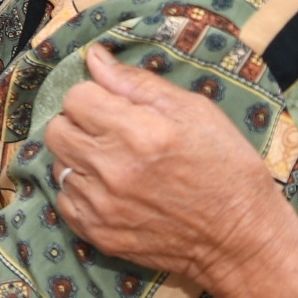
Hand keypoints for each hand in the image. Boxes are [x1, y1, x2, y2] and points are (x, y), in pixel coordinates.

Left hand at [48, 45, 293, 284]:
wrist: (240, 240)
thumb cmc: (227, 168)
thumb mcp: (195, 112)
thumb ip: (137, 83)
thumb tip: (94, 58)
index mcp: (138, 133)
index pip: (76, 97)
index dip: (95, 96)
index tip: (115, 107)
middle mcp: (112, 169)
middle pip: (57, 130)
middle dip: (79, 123)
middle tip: (111, 132)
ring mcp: (101, 206)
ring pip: (58, 164)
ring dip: (80, 158)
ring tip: (116, 163)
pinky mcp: (97, 234)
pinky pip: (64, 200)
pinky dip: (81, 191)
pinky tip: (111, 190)